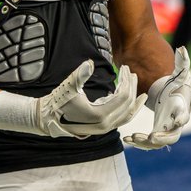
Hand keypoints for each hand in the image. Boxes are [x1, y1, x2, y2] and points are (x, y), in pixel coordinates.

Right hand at [0, 60, 145, 138]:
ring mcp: (105, 128)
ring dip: (134, 101)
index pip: (123, 97)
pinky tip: (131, 100)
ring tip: (141, 90)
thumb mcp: (69, 87)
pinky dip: (129, 109)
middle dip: (132, 87)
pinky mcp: (103, 127)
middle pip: (128, 104)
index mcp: (100, 115)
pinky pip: (122, 119)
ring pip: (128, 115)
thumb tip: (89, 63)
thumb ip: (80, 75)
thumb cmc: (58, 101)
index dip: (126, 80)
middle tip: (131, 72)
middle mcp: (105, 125)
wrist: (48, 117)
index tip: (125, 67)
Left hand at [124, 47, 190, 150]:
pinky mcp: (154, 132)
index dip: (179, 120)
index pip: (184, 116)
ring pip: (157, 142)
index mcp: (182, 107)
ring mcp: (165, 128)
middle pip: (172, 135)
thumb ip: (181, 62)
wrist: (157, 85)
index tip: (173, 122)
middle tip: (150, 137)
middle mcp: (175, 121)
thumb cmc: (168, 80)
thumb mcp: (174, 71)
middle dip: (161, 138)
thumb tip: (182, 49)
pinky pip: (147, 142)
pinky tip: (127, 138)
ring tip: (133, 137)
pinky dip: (139, 142)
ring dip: (146, 142)